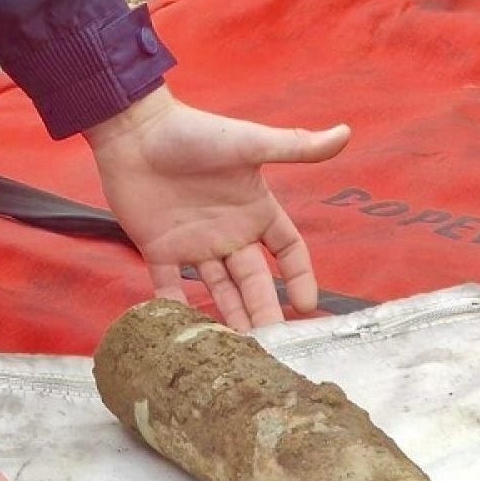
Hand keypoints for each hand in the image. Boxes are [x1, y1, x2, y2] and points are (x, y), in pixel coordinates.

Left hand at [85, 86, 349, 330]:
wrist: (134, 132)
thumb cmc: (193, 134)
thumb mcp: (248, 143)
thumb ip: (294, 146)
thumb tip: (345, 132)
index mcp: (254, 210)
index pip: (288, 250)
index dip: (300, 276)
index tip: (307, 306)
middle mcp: (228, 233)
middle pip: (253, 280)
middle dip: (264, 309)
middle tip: (272, 344)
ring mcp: (194, 244)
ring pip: (218, 290)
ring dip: (230, 316)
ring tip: (240, 349)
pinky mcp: (159, 250)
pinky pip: (169, 287)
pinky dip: (176, 309)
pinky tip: (189, 335)